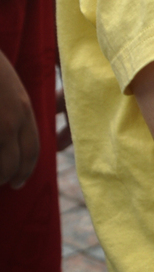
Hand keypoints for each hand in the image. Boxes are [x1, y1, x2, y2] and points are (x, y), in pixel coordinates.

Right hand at [0, 50, 38, 187]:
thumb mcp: (12, 88)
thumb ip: (17, 110)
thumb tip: (15, 133)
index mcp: (24, 111)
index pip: (31, 151)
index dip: (25, 170)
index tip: (18, 181)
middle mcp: (10, 123)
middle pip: (12, 165)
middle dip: (6, 177)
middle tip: (0, 183)